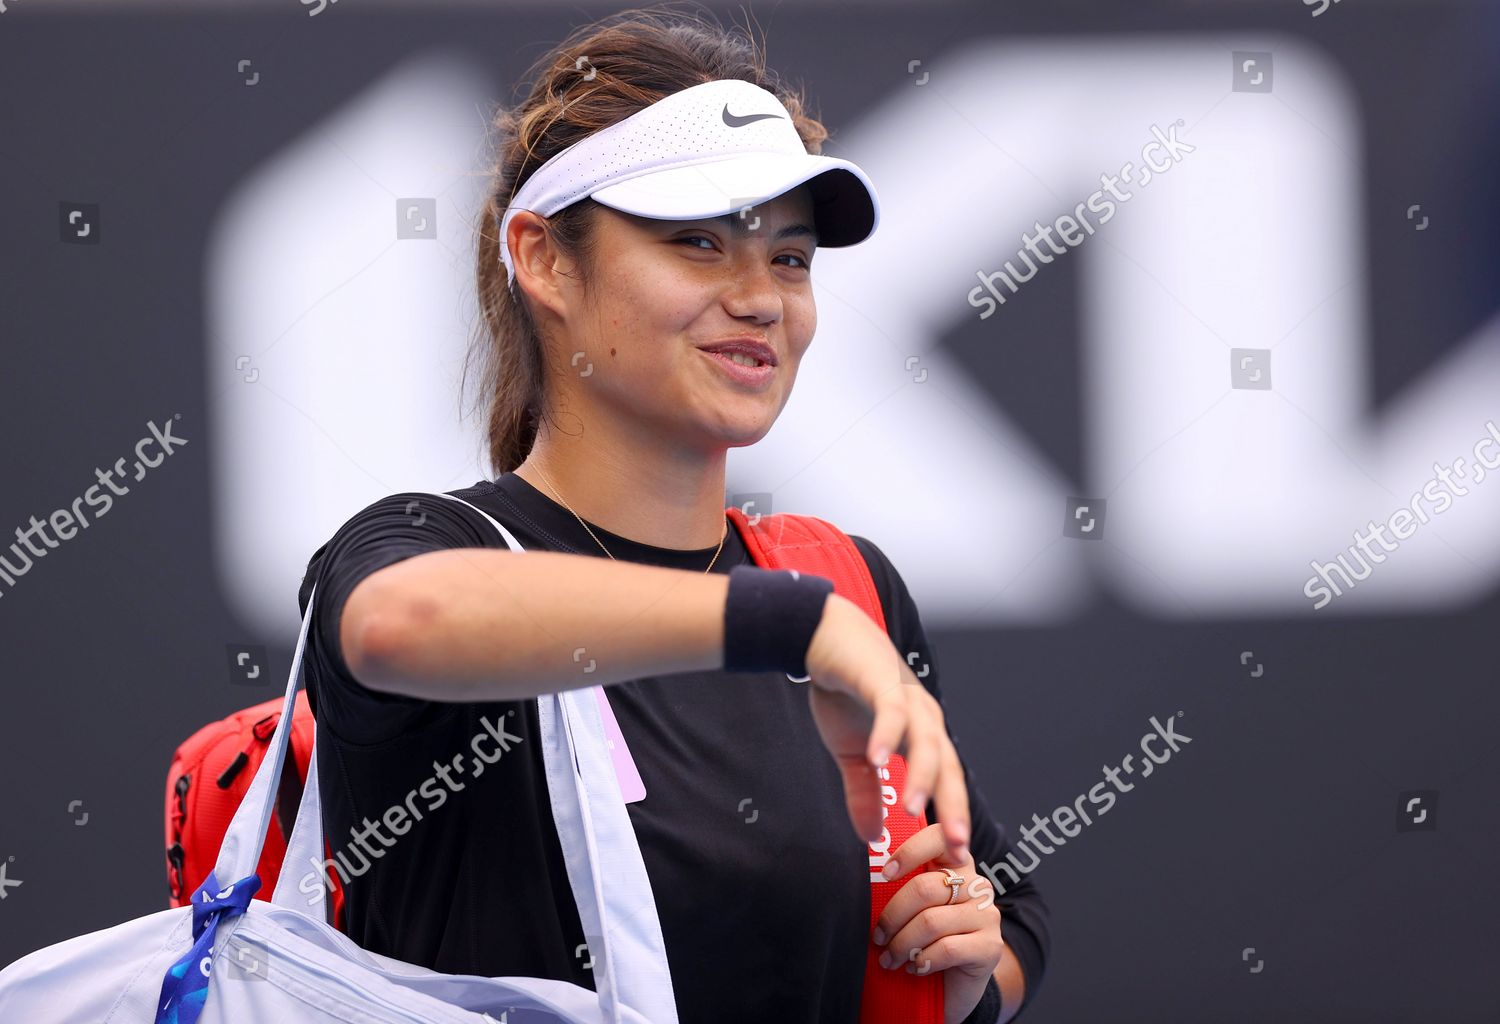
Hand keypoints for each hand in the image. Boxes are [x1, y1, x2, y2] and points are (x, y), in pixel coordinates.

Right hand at [801, 594, 970, 864]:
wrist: (825, 639)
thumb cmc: (845, 692)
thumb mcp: (851, 753)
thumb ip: (864, 793)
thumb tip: (869, 838)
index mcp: (921, 737)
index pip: (944, 783)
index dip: (951, 818)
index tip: (956, 859)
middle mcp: (924, 718)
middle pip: (947, 767)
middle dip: (953, 807)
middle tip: (956, 847)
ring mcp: (907, 698)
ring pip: (925, 741)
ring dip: (921, 775)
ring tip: (913, 807)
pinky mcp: (882, 681)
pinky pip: (890, 711)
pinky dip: (886, 735)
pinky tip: (878, 759)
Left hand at [870, 823, 1002, 1023]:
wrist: (954, 988)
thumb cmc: (925, 943)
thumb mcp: (912, 912)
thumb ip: (900, 891)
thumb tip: (864, 880)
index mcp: (956, 867)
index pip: (939, 839)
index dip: (909, 851)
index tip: (885, 874)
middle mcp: (976, 885)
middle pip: (924, 888)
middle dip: (892, 916)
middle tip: (878, 938)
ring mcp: (987, 915)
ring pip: (931, 921)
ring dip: (902, 945)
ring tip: (890, 960)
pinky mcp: (990, 947)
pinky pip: (946, 948)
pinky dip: (923, 961)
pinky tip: (915, 968)